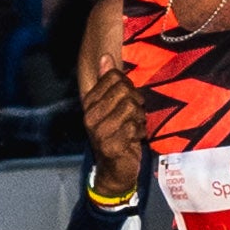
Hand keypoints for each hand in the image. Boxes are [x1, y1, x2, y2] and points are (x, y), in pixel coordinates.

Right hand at [75, 36, 145, 195]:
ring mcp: (98, 132)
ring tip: (134, 127)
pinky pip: (134, 127)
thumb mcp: (113, 107)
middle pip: (123, 90)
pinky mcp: (110, 146)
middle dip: (136, 101)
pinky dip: (140, 132)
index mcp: (89, 103)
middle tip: (135, 116)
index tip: (128, 100)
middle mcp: (90, 116)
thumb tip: (106, 56)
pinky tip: (135, 138)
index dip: (128, 86)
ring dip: (139, 118)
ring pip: (130, 107)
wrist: (114, 173)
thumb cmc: (117, 136)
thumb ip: (109, 83)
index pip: (113, 77)